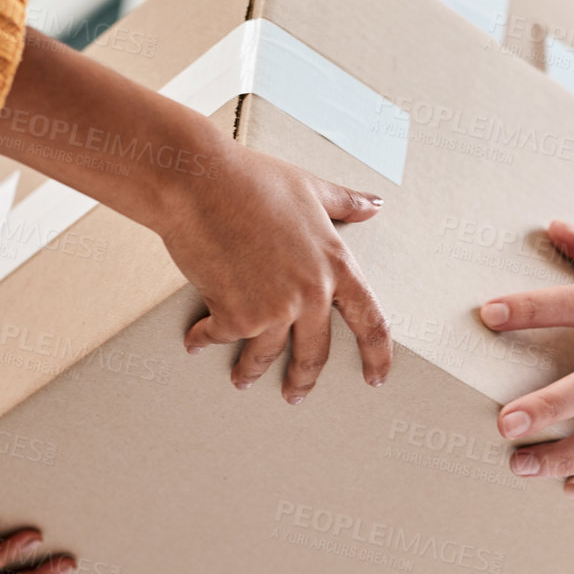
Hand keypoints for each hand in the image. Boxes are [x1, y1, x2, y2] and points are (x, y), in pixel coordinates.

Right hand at [160, 135, 392, 401]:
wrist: (201, 184)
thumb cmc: (253, 179)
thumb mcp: (310, 188)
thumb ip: (345, 203)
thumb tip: (375, 203)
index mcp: (336, 265)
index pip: (371, 322)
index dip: (378, 355)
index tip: (376, 377)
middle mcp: (311, 294)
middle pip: (315, 354)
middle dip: (303, 380)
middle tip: (295, 393)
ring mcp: (274, 309)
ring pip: (265, 356)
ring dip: (249, 371)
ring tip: (241, 380)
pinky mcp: (235, 316)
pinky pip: (219, 338)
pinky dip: (203, 341)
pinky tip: (195, 343)